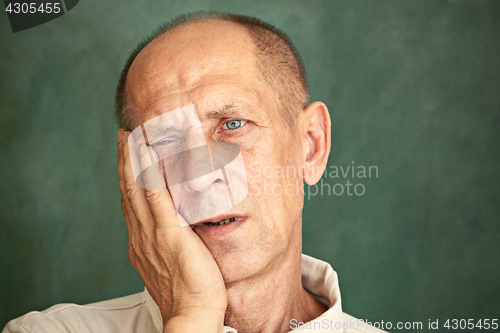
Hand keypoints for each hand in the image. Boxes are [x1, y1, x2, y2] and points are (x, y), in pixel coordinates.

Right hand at [117, 129, 226, 331]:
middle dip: (126, 160)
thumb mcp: (172, 261)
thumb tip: (177, 223)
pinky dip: (151, 175)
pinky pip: (157, 199)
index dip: (128, 174)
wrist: (192, 314)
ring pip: (138, 189)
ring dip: (134, 159)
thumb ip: (169, 239)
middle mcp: (141, 234)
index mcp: (141, 240)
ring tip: (133, 134)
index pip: (131, 200)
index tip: (128, 153)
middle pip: (128, 189)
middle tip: (125, 134)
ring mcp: (152, 234)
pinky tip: (150, 156)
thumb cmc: (188, 291)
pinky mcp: (169, 235)